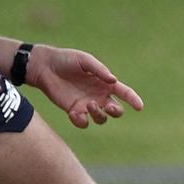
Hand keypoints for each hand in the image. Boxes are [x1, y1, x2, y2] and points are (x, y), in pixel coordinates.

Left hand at [24, 45, 144, 128]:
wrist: (44, 67)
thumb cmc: (66, 59)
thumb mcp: (84, 60)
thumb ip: (99, 70)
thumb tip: (114, 80)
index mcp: (105, 82)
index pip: (124, 92)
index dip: (133, 99)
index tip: (139, 106)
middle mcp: (99, 95)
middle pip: (116, 110)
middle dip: (116, 111)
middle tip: (108, 106)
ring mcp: (87, 105)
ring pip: (102, 119)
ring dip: (99, 115)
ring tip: (89, 104)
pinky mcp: (73, 111)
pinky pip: (83, 123)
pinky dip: (81, 121)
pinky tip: (74, 112)